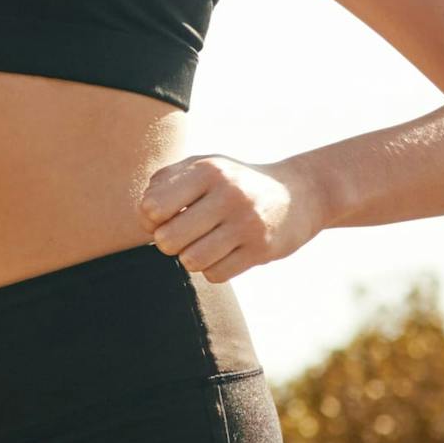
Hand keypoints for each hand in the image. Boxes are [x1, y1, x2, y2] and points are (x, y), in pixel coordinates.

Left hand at [139, 155, 329, 281]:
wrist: (298, 194)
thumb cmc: (233, 183)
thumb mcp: (203, 167)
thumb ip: (164, 182)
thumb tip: (144, 215)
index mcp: (208, 170)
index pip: (152, 207)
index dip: (149, 219)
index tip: (165, 216)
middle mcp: (229, 194)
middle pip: (168, 240)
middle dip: (168, 243)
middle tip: (181, 236)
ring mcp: (248, 223)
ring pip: (191, 261)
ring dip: (191, 258)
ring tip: (203, 244)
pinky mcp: (262, 250)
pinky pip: (215, 275)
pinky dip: (213, 269)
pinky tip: (225, 253)